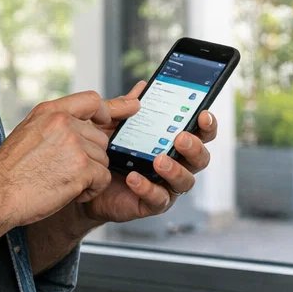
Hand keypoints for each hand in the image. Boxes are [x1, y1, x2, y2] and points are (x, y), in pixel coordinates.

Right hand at [0, 91, 117, 225]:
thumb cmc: (10, 170)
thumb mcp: (30, 133)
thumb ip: (56, 125)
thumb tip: (85, 123)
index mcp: (50, 112)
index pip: (91, 100)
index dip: (108, 109)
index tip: (117, 115)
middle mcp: (64, 123)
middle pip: (101, 138)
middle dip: (90, 157)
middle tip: (64, 170)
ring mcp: (74, 144)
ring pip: (103, 159)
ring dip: (89, 175)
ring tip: (61, 181)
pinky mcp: (82, 168)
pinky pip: (103, 178)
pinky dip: (91, 190)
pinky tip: (71, 193)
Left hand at [72, 80, 217, 226]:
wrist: (85, 180)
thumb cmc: (105, 151)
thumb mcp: (113, 125)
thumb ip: (128, 108)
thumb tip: (141, 88)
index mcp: (173, 142)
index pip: (200, 133)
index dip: (207, 124)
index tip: (202, 114)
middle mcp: (177, 164)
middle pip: (201, 158)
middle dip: (194, 147)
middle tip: (180, 138)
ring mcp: (166, 185)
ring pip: (185, 181)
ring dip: (175, 170)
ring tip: (159, 160)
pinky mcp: (151, 203)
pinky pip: (158, 199)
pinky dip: (148, 188)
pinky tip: (134, 178)